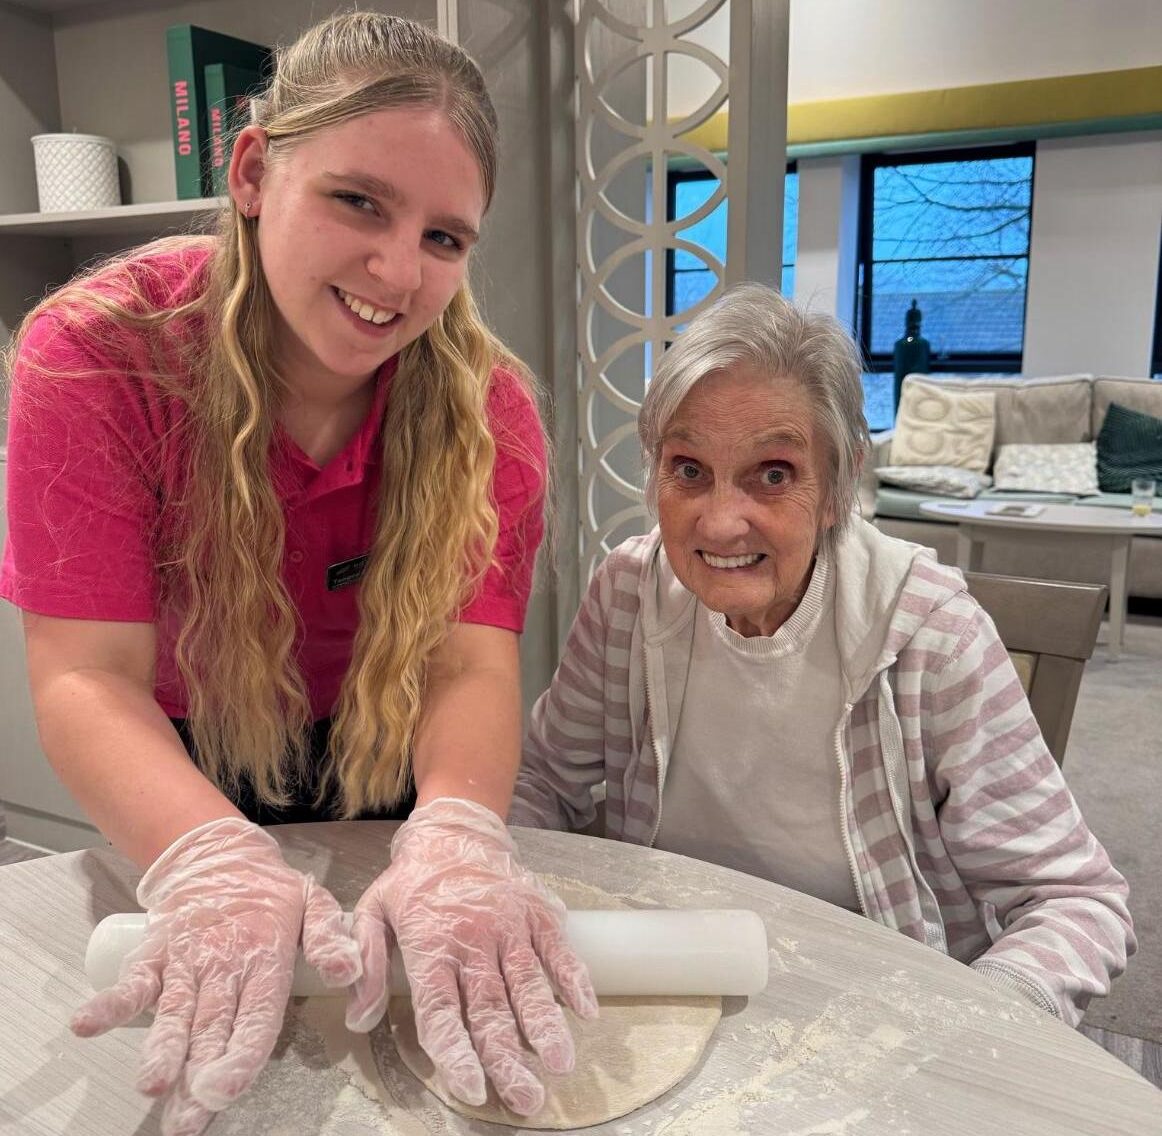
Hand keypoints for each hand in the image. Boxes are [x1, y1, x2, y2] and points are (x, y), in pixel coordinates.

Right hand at [71, 817, 360, 1135]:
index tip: (226, 1088)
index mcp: (266, 957)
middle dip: (199, 1075)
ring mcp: (185, 959)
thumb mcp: (314, 903)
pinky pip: (133, 979)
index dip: (241, 1054)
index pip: (256, 1014)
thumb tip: (346, 972)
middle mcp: (223, 963)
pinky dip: (110, 1001)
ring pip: (173, 1011)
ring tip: (152, 1083)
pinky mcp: (156, 952)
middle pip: (211, 1026)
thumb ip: (330, 937)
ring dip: (161, 1049)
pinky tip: (88, 1024)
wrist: (221, 854)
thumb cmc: (271, 893)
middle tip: (188, 1118)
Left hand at [346, 798, 596, 1115]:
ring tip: (561, 1064)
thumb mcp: (373, 912)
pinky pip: (558, 949)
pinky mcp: (536, 910)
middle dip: (509, 1058)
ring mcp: (509, 924)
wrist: (456, 830)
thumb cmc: (412, 881)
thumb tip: (358, 1020)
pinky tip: (587, 1010)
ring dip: (546, 1025)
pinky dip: (574, 978)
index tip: (473, 1087)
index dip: (457, 1052)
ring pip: (529, 983)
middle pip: (491, 1008)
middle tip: (526, 1100)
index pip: (442, 1010)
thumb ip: (365, 963)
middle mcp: (473, 939)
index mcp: (430, 945)